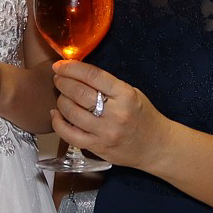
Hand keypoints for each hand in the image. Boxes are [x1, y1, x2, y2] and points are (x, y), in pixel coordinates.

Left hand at [50, 59, 169, 170]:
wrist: (157, 146)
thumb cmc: (143, 116)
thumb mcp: (132, 93)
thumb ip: (107, 85)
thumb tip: (78, 73)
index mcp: (125, 95)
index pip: (92, 75)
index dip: (71, 68)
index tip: (60, 65)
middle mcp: (115, 113)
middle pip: (78, 92)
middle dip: (63, 82)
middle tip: (58, 78)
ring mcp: (105, 132)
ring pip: (71, 113)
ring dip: (61, 100)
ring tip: (61, 95)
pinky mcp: (98, 147)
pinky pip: (70, 135)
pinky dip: (58, 123)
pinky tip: (56, 115)